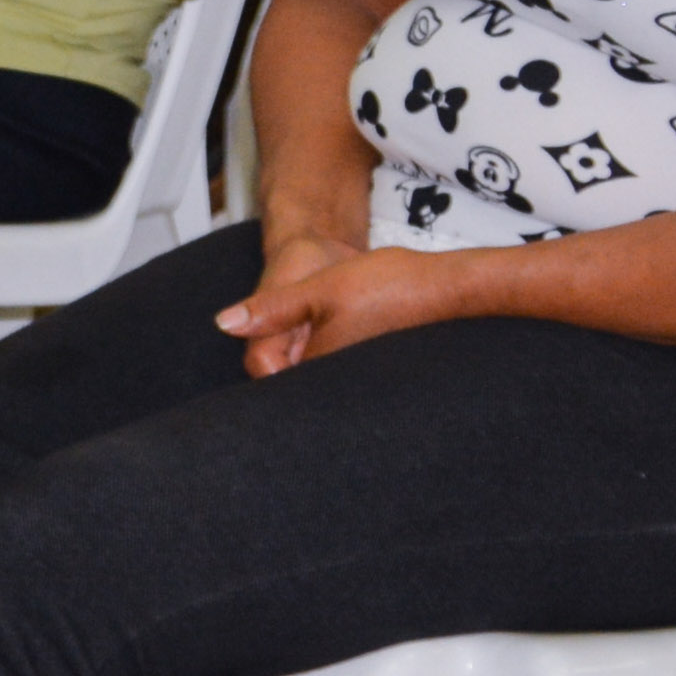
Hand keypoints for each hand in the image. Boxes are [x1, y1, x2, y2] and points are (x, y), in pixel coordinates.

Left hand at [216, 229, 489, 377]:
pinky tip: (343, 340)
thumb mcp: (321, 288)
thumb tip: (225, 324)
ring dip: (308, 367)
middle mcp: (340, 387)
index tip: (249, 360)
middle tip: (283, 347)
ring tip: (318, 335)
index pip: (271, 385)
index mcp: (317, 370)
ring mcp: (362, 384)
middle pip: (295, 390)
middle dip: (282, 371)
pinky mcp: (380, 378)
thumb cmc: (389, 285)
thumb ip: (272, 309)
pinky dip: (336, 366)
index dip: (259, 371)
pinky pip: (344, 378)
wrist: (451, 290)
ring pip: (320, 382)